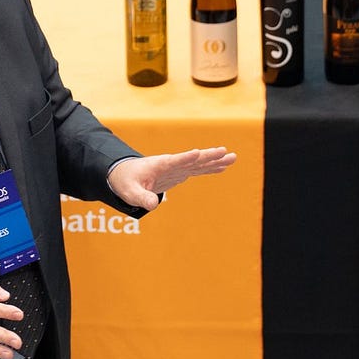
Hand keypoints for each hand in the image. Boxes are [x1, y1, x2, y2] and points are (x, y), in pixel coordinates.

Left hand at [107, 146, 236, 210]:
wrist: (126, 174)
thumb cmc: (125, 181)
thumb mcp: (129, 192)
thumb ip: (140, 197)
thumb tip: (152, 206)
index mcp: (159, 165)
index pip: (174, 161)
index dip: (185, 158)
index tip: (197, 153)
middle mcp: (171, 164)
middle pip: (193, 159)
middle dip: (209, 156)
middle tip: (225, 152)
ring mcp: (177, 167)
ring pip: (199, 163)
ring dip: (215, 161)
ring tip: (233, 157)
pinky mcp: (179, 173)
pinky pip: (197, 169)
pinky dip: (210, 168)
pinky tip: (223, 167)